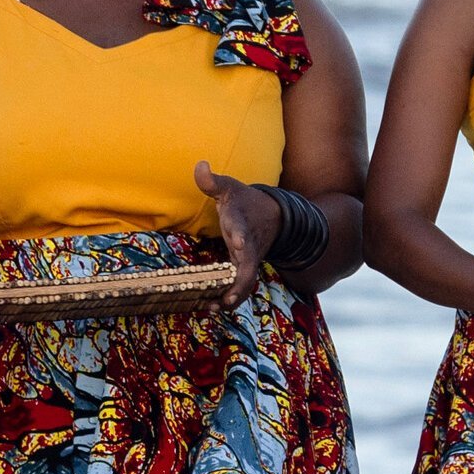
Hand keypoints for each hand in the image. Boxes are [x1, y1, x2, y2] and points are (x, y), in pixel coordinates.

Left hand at [195, 162, 278, 308]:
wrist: (272, 216)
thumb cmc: (245, 201)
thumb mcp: (230, 188)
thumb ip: (213, 181)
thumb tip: (200, 165)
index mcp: (243, 225)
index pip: (243, 230)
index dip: (240, 236)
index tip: (237, 242)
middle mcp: (248, 246)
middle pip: (248, 268)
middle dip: (239, 284)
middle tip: (228, 298)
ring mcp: (248, 260)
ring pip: (244, 283)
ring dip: (232, 297)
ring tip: (213, 308)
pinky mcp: (244, 269)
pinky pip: (238, 286)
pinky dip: (228, 298)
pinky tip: (211, 308)